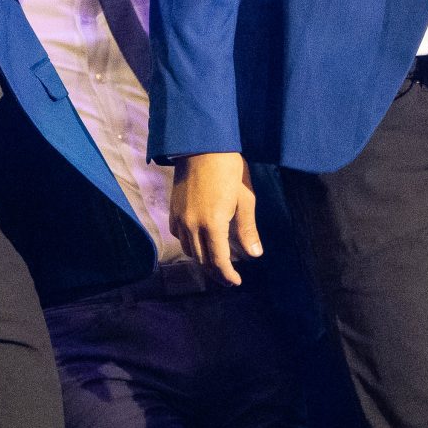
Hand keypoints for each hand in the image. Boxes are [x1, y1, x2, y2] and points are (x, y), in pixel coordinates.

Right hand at [171, 152, 260, 286]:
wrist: (202, 145)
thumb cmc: (229, 169)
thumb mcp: (245, 198)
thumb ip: (247, 229)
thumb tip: (255, 255)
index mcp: (213, 224)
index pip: (219, 261)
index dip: (227, 276)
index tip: (236, 282)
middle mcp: (192, 225)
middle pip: (202, 260)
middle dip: (216, 273)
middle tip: (228, 278)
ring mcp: (180, 218)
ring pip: (189, 250)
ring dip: (202, 260)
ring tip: (216, 261)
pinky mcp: (173, 210)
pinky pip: (179, 236)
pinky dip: (189, 244)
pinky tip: (199, 241)